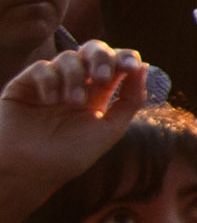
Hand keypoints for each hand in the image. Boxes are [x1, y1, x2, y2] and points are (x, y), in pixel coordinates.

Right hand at [0, 45, 160, 186]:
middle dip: (101, 58)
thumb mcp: (109, 129)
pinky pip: (41, 68)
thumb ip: (130, 100)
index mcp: (98, 92)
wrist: (31, 172)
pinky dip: (50, 80)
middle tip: (102, 78)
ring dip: (75, 76)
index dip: (125, 57)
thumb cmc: (70, 155)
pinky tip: (50, 101)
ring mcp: (51, 82)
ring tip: (72, 102)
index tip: (131, 67)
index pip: (116, 62)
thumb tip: (145, 67)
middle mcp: (75, 83)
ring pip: (68, 57)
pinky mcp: (25, 85)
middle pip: (93, 49)